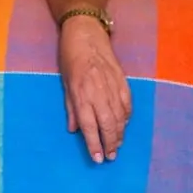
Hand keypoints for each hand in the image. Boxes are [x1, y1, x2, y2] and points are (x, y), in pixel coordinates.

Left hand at [57, 15, 131, 162]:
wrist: (86, 33)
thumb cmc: (70, 57)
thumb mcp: (64, 83)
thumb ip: (70, 107)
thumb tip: (73, 129)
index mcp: (81, 93)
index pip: (89, 125)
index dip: (94, 144)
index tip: (98, 158)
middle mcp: (98, 92)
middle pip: (108, 124)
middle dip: (111, 143)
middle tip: (111, 156)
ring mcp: (112, 85)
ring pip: (120, 117)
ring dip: (120, 133)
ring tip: (118, 145)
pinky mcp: (122, 79)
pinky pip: (127, 103)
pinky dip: (127, 116)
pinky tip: (124, 125)